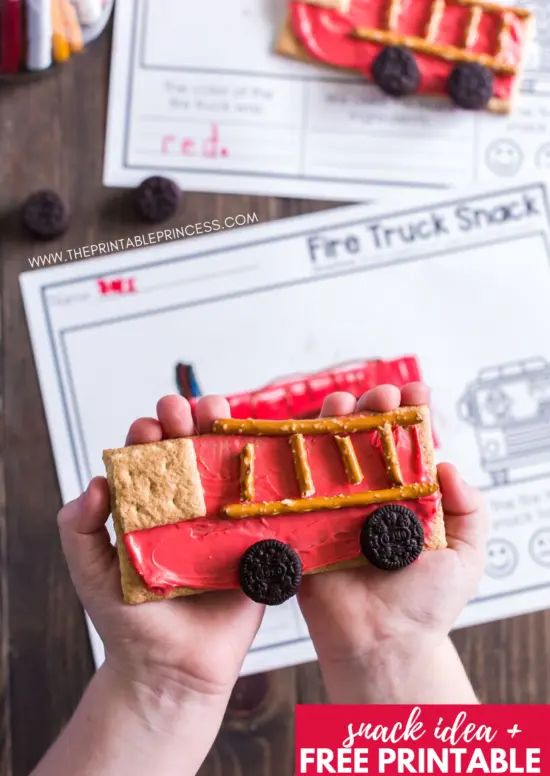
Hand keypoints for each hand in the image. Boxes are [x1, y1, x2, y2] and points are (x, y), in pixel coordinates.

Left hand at [58, 394, 263, 701]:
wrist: (173, 669)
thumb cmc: (130, 622)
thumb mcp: (90, 572)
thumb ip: (80, 529)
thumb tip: (95, 483)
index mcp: (152, 507)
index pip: (150, 458)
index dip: (150, 434)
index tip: (148, 428)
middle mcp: (191, 507)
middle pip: (191, 450)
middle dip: (186, 420)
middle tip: (181, 412)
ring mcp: (225, 521)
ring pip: (229, 464)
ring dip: (224, 431)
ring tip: (217, 412)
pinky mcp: (256, 542)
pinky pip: (265, 504)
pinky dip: (265, 472)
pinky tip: (261, 447)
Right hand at [297, 382, 487, 702]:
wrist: (383, 643)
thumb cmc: (426, 606)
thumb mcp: (466, 556)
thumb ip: (471, 510)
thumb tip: (448, 465)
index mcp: (407, 498)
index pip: (409, 444)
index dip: (412, 413)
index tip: (414, 392)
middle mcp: (371, 497)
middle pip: (367, 439)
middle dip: (372, 408)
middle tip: (379, 396)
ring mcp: (337, 508)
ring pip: (331, 452)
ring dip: (334, 420)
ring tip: (342, 404)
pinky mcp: (307, 524)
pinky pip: (298, 487)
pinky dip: (297, 457)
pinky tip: (303, 434)